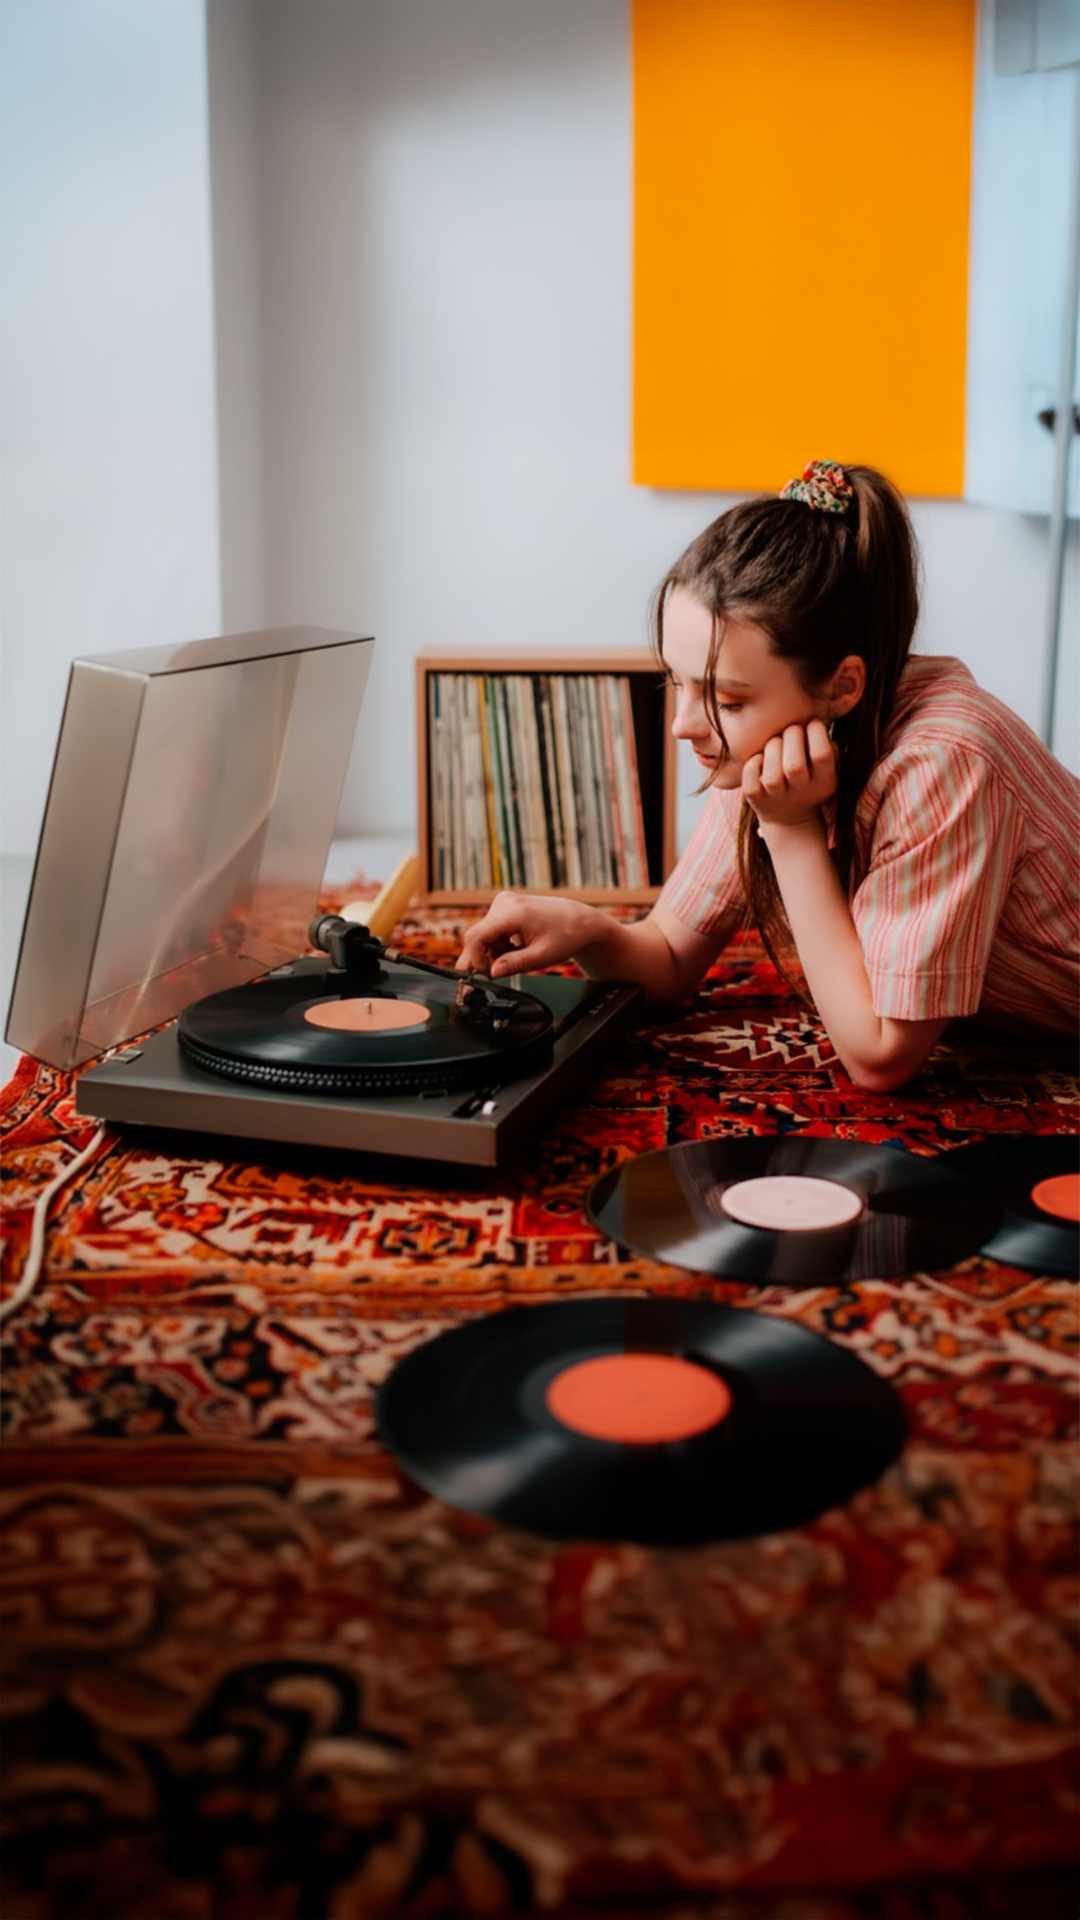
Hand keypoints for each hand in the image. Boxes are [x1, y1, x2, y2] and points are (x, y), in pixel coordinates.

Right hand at [455, 891, 600, 978]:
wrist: (579, 920)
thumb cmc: (566, 936)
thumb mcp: (541, 956)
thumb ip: (514, 964)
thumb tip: (492, 973)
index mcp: (513, 912)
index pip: (477, 937)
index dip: (475, 960)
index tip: (485, 976)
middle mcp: (504, 902)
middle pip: (476, 936)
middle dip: (482, 959)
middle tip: (491, 978)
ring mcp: (504, 902)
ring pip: (483, 935)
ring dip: (492, 953)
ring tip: (515, 960)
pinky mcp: (505, 907)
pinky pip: (491, 931)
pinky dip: (498, 945)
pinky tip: (514, 951)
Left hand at [741, 719, 836, 831]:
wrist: (790, 819)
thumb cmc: (809, 778)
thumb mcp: (826, 767)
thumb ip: (827, 742)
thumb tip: (821, 710)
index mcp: (824, 783)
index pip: (822, 754)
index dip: (816, 731)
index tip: (811, 724)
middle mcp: (802, 793)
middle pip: (794, 764)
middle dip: (792, 736)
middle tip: (791, 731)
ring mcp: (777, 798)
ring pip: (772, 772)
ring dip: (773, 748)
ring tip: (776, 743)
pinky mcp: (756, 799)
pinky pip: (751, 778)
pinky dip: (753, 763)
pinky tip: (761, 759)